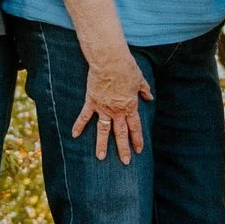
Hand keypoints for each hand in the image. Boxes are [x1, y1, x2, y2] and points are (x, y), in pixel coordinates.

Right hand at [71, 43, 151, 162]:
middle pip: (120, 133)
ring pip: (103, 130)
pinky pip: (84, 116)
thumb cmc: (126, 68)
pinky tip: (74, 135)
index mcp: (130, 106)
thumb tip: (149, 97)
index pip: (135, 127)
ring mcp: (103, 108)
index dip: (137, 139)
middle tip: (125, 162)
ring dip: (101, 144)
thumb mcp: (139, 79)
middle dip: (123, 149)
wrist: (110, 62)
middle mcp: (117, 111)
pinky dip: (79, 125)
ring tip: (101, 157)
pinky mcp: (92, 102)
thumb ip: (144, 90)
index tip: (139, 150)